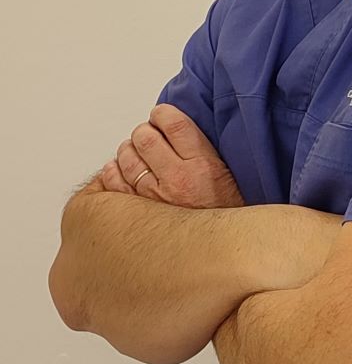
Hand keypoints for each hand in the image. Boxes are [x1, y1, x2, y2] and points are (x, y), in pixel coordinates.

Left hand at [100, 104, 244, 208]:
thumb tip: (176, 126)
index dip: (163, 113)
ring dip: (128, 150)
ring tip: (136, 153)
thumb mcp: (225, 173)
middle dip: (144, 132)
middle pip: (145, 137)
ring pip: (127, 157)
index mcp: (203, 165)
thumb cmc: (225, 212)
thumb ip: (202, 148)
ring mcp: (155, 198)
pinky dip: (113, 172)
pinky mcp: (139, 214)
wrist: (222, 250)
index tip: (161, 115)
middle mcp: (178, 179)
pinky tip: (121, 170)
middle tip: (148, 135)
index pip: (174, 124)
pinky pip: (114, 183)